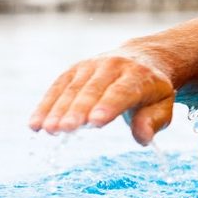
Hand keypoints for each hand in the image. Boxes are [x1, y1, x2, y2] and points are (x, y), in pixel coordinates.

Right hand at [29, 52, 176, 145]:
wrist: (144, 59)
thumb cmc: (152, 91)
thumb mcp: (163, 105)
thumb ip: (154, 121)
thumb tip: (143, 138)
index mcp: (139, 76)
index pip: (122, 91)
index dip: (108, 106)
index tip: (95, 122)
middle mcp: (114, 66)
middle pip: (93, 90)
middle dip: (78, 109)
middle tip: (64, 129)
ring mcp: (91, 66)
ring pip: (72, 88)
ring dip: (57, 109)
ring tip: (47, 129)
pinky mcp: (75, 70)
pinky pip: (58, 87)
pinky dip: (46, 105)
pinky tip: (35, 124)